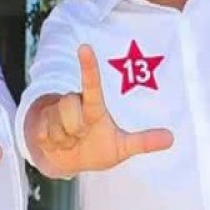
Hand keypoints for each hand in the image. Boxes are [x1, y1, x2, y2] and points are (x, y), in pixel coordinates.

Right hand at [25, 44, 172, 175]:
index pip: (92, 84)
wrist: (68, 162)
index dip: (88, 66)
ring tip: (69, 142)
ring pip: (57, 124)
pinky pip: (44, 134)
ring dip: (64, 140)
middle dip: (75, 130)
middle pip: (70, 108)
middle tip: (81, 138)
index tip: (84, 47)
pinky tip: (55, 144)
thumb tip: (171, 138)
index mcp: (94, 106)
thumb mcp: (122, 148)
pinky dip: (52, 145)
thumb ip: (143, 142)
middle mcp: (73, 103)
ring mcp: (54, 112)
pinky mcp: (38, 123)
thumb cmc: (98, 149)